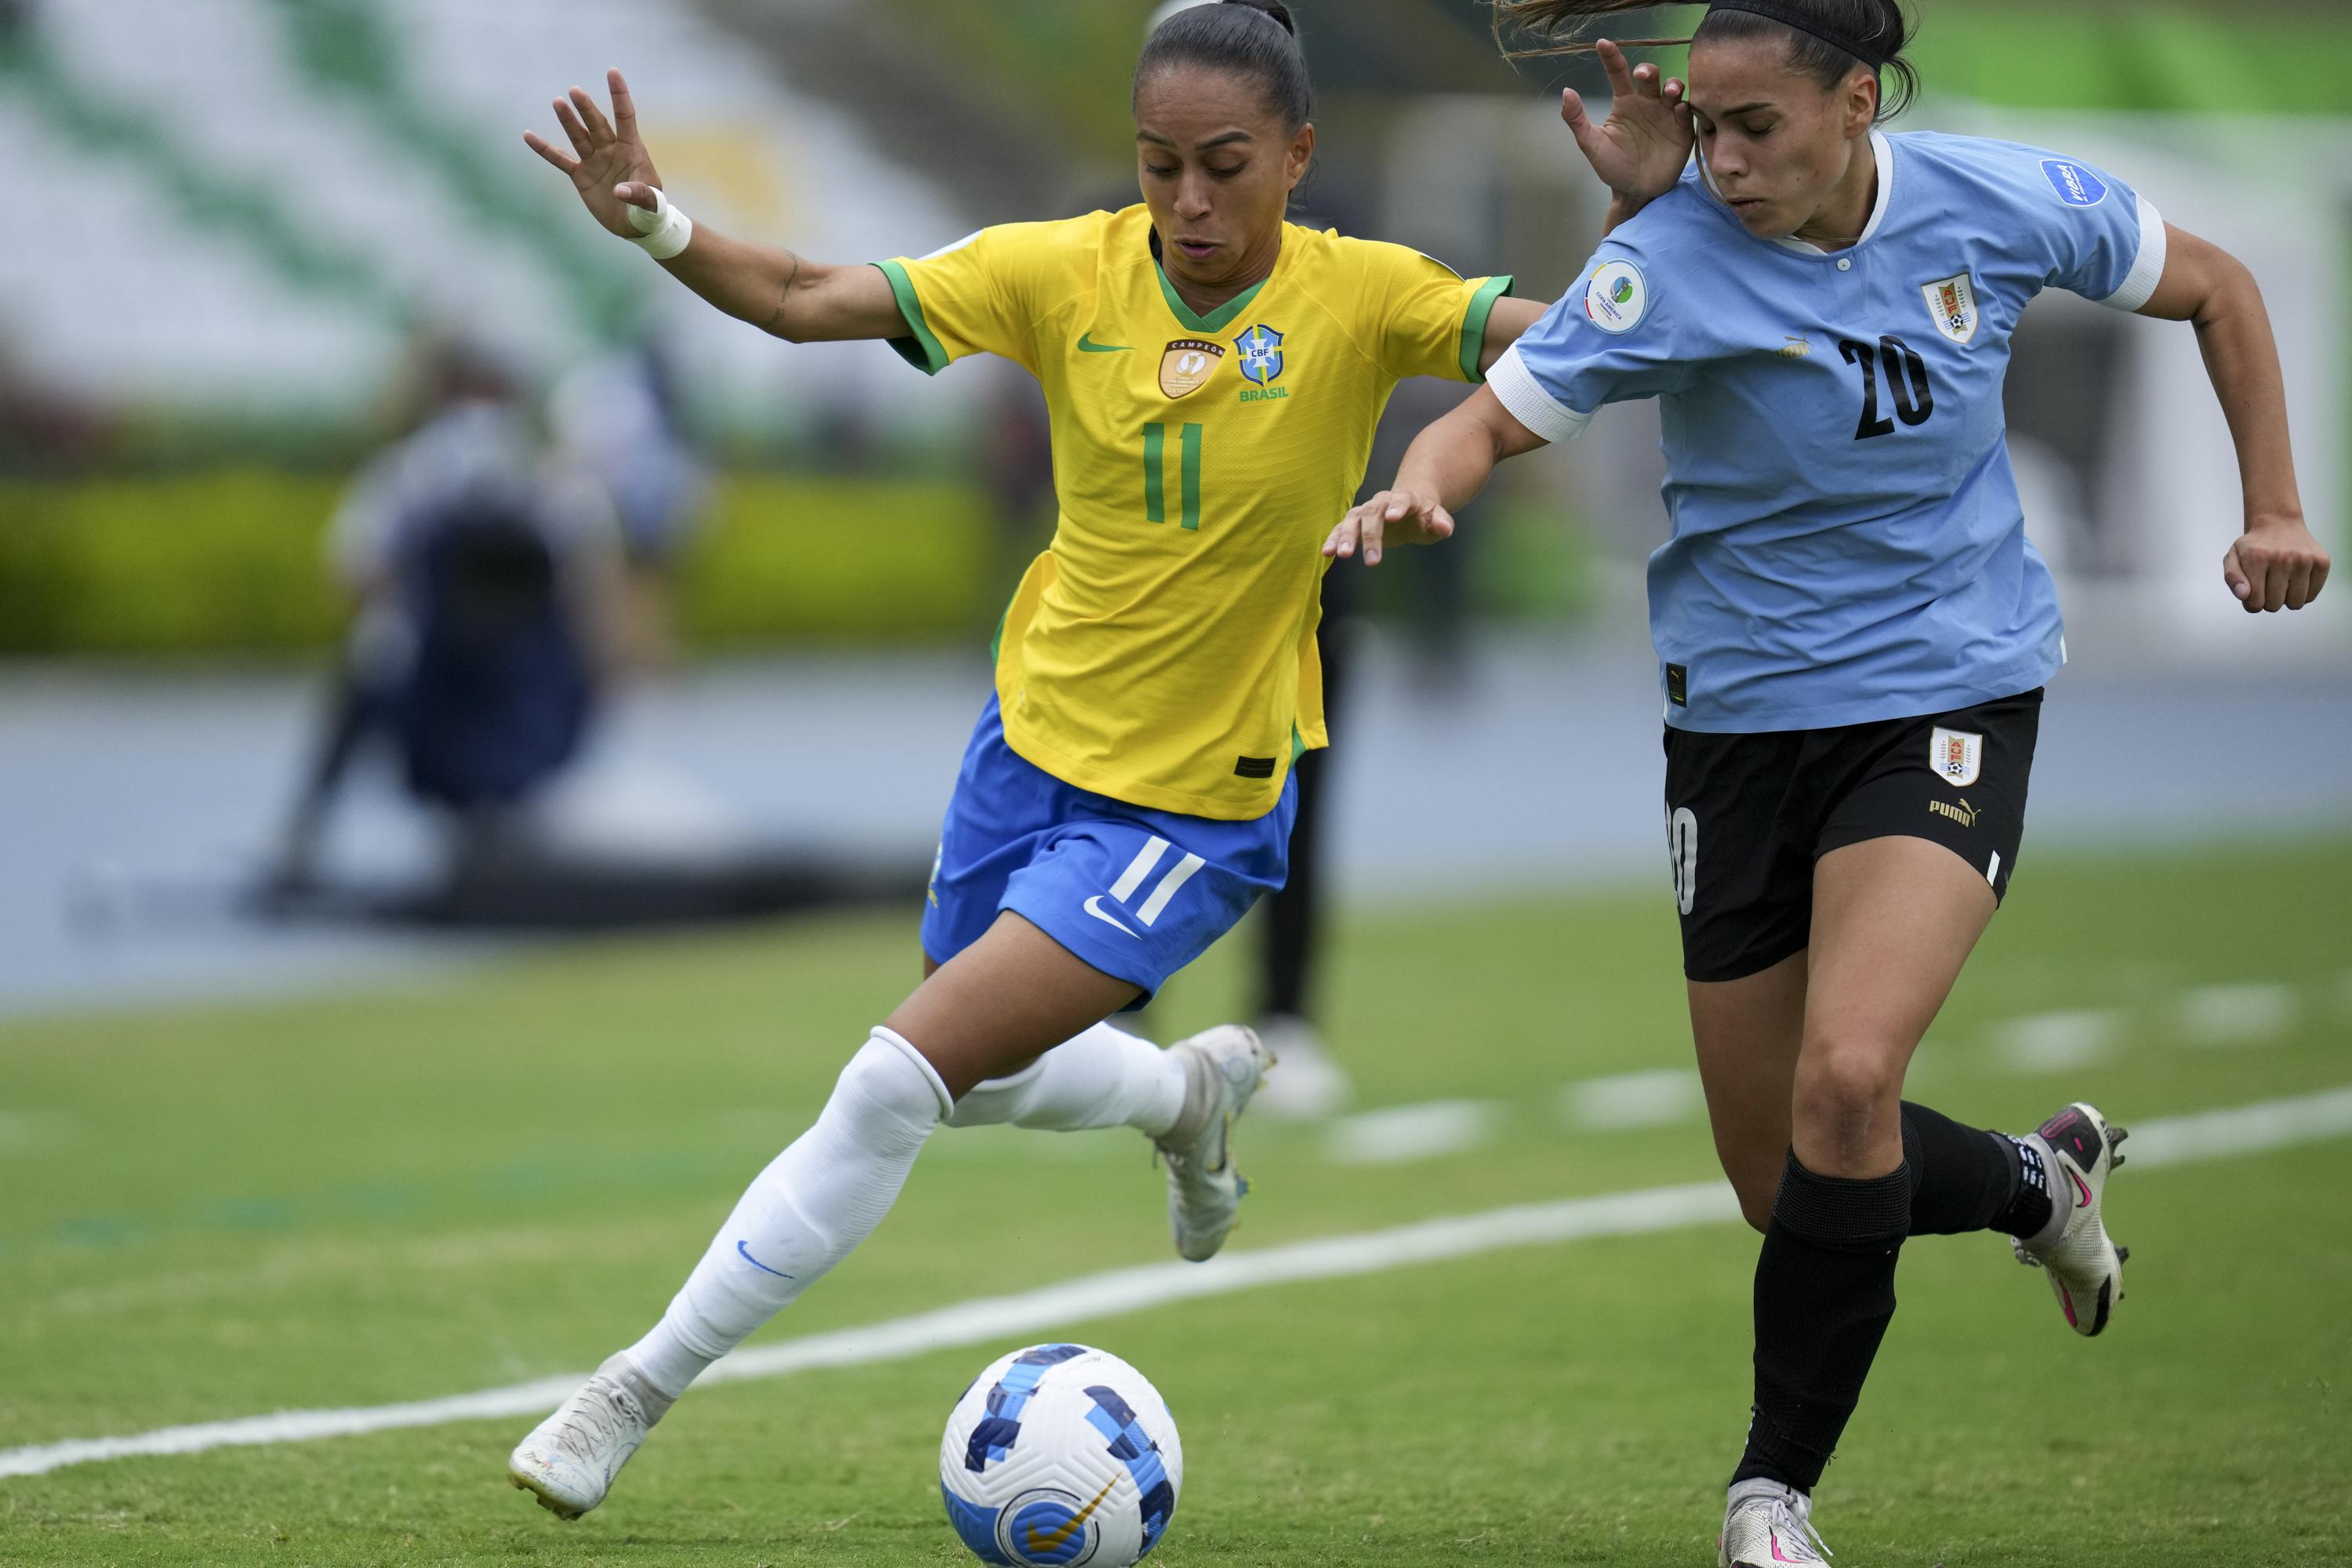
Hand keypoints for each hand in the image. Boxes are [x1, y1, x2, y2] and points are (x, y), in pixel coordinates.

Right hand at [524, 68, 665, 239]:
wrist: (636, 226)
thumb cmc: (649, 211)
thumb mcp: (651, 204)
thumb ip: (640, 195)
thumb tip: (619, 191)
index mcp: (631, 149)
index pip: (625, 117)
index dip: (619, 95)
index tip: (612, 72)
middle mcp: (611, 149)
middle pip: (597, 124)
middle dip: (586, 109)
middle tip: (575, 91)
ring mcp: (594, 160)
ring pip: (578, 136)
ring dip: (568, 121)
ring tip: (558, 102)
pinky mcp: (581, 175)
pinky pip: (560, 160)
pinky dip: (544, 150)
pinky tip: (529, 136)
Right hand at [1323, 489, 1454, 567]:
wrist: (1406, 508)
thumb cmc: (1423, 516)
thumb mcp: (1437, 519)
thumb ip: (1441, 522)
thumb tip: (1445, 528)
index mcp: (1406, 499)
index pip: (1401, 500)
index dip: (1397, 506)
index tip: (1392, 517)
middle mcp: (1382, 502)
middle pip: (1372, 513)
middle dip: (1371, 535)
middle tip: (1372, 562)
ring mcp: (1366, 511)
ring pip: (1352, 519)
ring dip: (1346, 536)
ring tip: (1341, 555)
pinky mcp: (1354, 523)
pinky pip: (1341, 528)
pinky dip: (1333, 539)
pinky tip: (1326, 553)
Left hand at [1559, 40, 1693, 210]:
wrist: (1634, 192)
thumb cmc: (1612, 167)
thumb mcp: (1591, 145)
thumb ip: (1577, 120)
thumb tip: (1566, 91)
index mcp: (1624, 102)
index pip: (1617, 73)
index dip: (1611, 57)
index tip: (1602, 43)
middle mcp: (1646, 103)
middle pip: (1650, 76)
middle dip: (1648, 70)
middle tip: (1642, 75)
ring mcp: (1665, 114)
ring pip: (1673, 88)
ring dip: (1673, 85)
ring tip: (1669, 92)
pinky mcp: (1681, 129)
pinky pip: (1686, 111)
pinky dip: (1685, 107)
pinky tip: (1679, 109)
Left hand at [2223, 516, 2330, 612]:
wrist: (2279, 523)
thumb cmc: (2253, 547)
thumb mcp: (2233, 558)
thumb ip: (2232, 578)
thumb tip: (2244, 595)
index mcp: (2257, 558)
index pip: (2254, 603)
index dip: (2252, 603)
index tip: (2253, 592)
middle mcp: (2283, 557)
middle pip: (2274, 605)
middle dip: (2268, 601)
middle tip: (2267, 584)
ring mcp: (2305, 559)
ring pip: (2295, 603)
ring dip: (2287, 599)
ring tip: (2282, 583)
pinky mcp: (2322, 561)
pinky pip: (2311, 596)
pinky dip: (2303, 594)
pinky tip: (2295, 579)